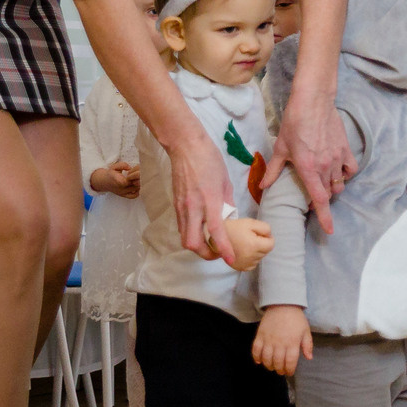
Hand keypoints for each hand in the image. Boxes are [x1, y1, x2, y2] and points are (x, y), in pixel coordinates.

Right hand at [111, 160, 140, 197]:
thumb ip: (123, 165)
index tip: (137, 172)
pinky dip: (137, 192)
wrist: (104, 181)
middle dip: (139, 179)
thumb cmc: (111, 173)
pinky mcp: (123, 195)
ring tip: (138, 179)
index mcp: (118, 180)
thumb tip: (130, 168)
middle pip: (135, 185)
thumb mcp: (115, 166)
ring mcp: (122, 193)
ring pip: (135, 189)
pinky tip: (137, 186)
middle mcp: (120, 188)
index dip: (135, 176)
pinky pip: (133, 196)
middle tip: (140, 175)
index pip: (131, 180)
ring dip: (139, 184)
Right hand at [163, 121, 232, 258]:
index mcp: (209, 200)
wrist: (185, 146)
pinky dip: (190, 233)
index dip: (223, 248)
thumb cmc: (209, 160)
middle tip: (217, 254)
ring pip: (184, 237)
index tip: (231, 260)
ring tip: (210, 245)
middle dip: (205, 254)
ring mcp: (181, 206)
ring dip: (197, 246)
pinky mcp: (175, 203)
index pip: (216, 231)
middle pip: (193, 243)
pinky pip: (181, 226)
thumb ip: (227, 202)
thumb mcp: (226, 182)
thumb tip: (230, 217)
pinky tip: (199, 230)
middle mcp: (193, 207)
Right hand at [215, 213, 273, 273]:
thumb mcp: (251, 223)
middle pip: (266, 251)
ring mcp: (246, 264)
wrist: (215, 237)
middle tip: (250, 237)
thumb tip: (270, 236)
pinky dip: (251, 258)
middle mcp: (251, 257)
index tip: (258, 233)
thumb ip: (265, 228)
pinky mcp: (241, 268)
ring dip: (256, 251)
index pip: (271, 244)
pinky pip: (253, 264)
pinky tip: (243, 251)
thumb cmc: (234, 228)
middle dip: (261, 244)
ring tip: (245, 244)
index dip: (267, 237)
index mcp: (254, 245)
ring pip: (260, 257)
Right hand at [254, 305, 312, 373]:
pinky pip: (255, 350)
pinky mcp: (260, 336)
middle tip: (280, 371)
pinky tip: (259, 361)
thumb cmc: (296, 318)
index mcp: (292, 343)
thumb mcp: (306, 331)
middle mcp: (280, 343)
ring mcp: (268, 340)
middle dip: (279, 370)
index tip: (289, 372)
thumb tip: (309, 358)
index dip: (290, 370)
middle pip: (278, 363)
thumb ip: (307, 345)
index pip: (290, 362)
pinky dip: (256, 357)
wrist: (283, 304)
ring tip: (271, 366)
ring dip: (268, 365)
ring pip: (266, 359)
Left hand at [262, 92, 354, 235]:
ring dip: (331, 187)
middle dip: (321, 199)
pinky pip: (350, 170)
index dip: (325, 217)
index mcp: (308, 169)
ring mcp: (338, 158)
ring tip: (322, 180)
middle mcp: (326, 167)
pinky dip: (345, 174)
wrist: (313, 101)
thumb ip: (274, 170)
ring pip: (339, 184)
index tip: (329, 230)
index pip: (319, 200)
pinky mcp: (346, 150)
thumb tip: (264, 187)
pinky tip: (337, 170)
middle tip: (311, 194)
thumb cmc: (294, 123)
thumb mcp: (280, 147)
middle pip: (328, 193)